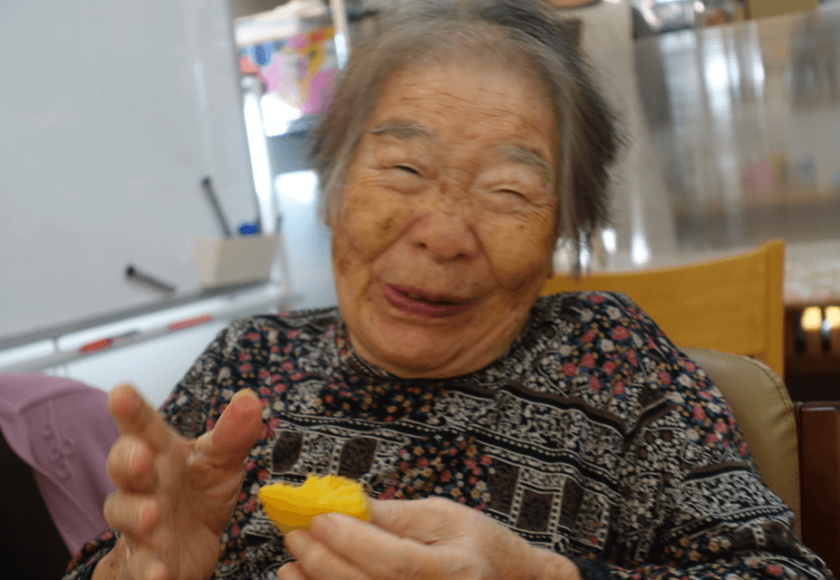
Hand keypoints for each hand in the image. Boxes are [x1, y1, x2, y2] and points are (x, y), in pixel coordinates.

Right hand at [100, 383, 262, 579]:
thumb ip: (233, 434)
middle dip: (127, 459)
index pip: (144, 427)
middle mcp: (144, 484)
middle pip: (123, 466)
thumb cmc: (199, 492)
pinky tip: (159, 571)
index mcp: (161, 453)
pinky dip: (147, 569)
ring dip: (135, 512)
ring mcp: (140, 522)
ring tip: (152, 513)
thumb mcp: (222, 461)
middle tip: (141, 455)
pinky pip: (139, 564)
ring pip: (123, 513)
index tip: (122, 391)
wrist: (192, 544)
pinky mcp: (145, 558)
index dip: (132, 410)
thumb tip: (250, 398)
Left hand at [277, 496, 579, 579]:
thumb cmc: (477, 546)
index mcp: (456, 572)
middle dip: (326, 562)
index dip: (354, 541)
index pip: (397, 561)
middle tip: (296, 536)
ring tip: (290, 565)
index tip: (318, 518)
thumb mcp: (444, 516)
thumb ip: (395, 515)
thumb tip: (344, 503)